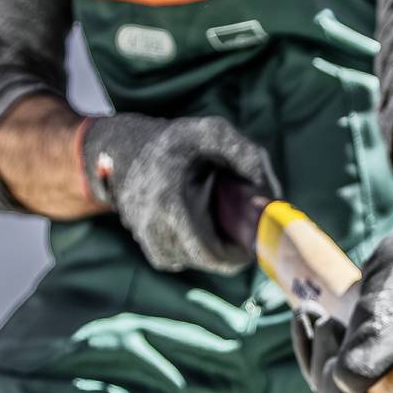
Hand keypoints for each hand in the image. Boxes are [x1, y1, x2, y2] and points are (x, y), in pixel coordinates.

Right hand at [81, 114, 278, 273]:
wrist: (121, 149)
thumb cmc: (173, 141)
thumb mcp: (212, 132)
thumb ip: (247, 155)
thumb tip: (271, 194)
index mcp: (171, 203)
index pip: (208, 253)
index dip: (237, 254)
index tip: (253, 239)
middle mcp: (154, 227)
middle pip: (205, 260)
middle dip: (228, 248)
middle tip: (242, 226)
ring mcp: (146, 238)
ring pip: (192, 260)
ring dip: (210, 246)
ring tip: (215, 216)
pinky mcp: (146, 243)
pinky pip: (179, 257)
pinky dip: (193, 246)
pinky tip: (196, 220)